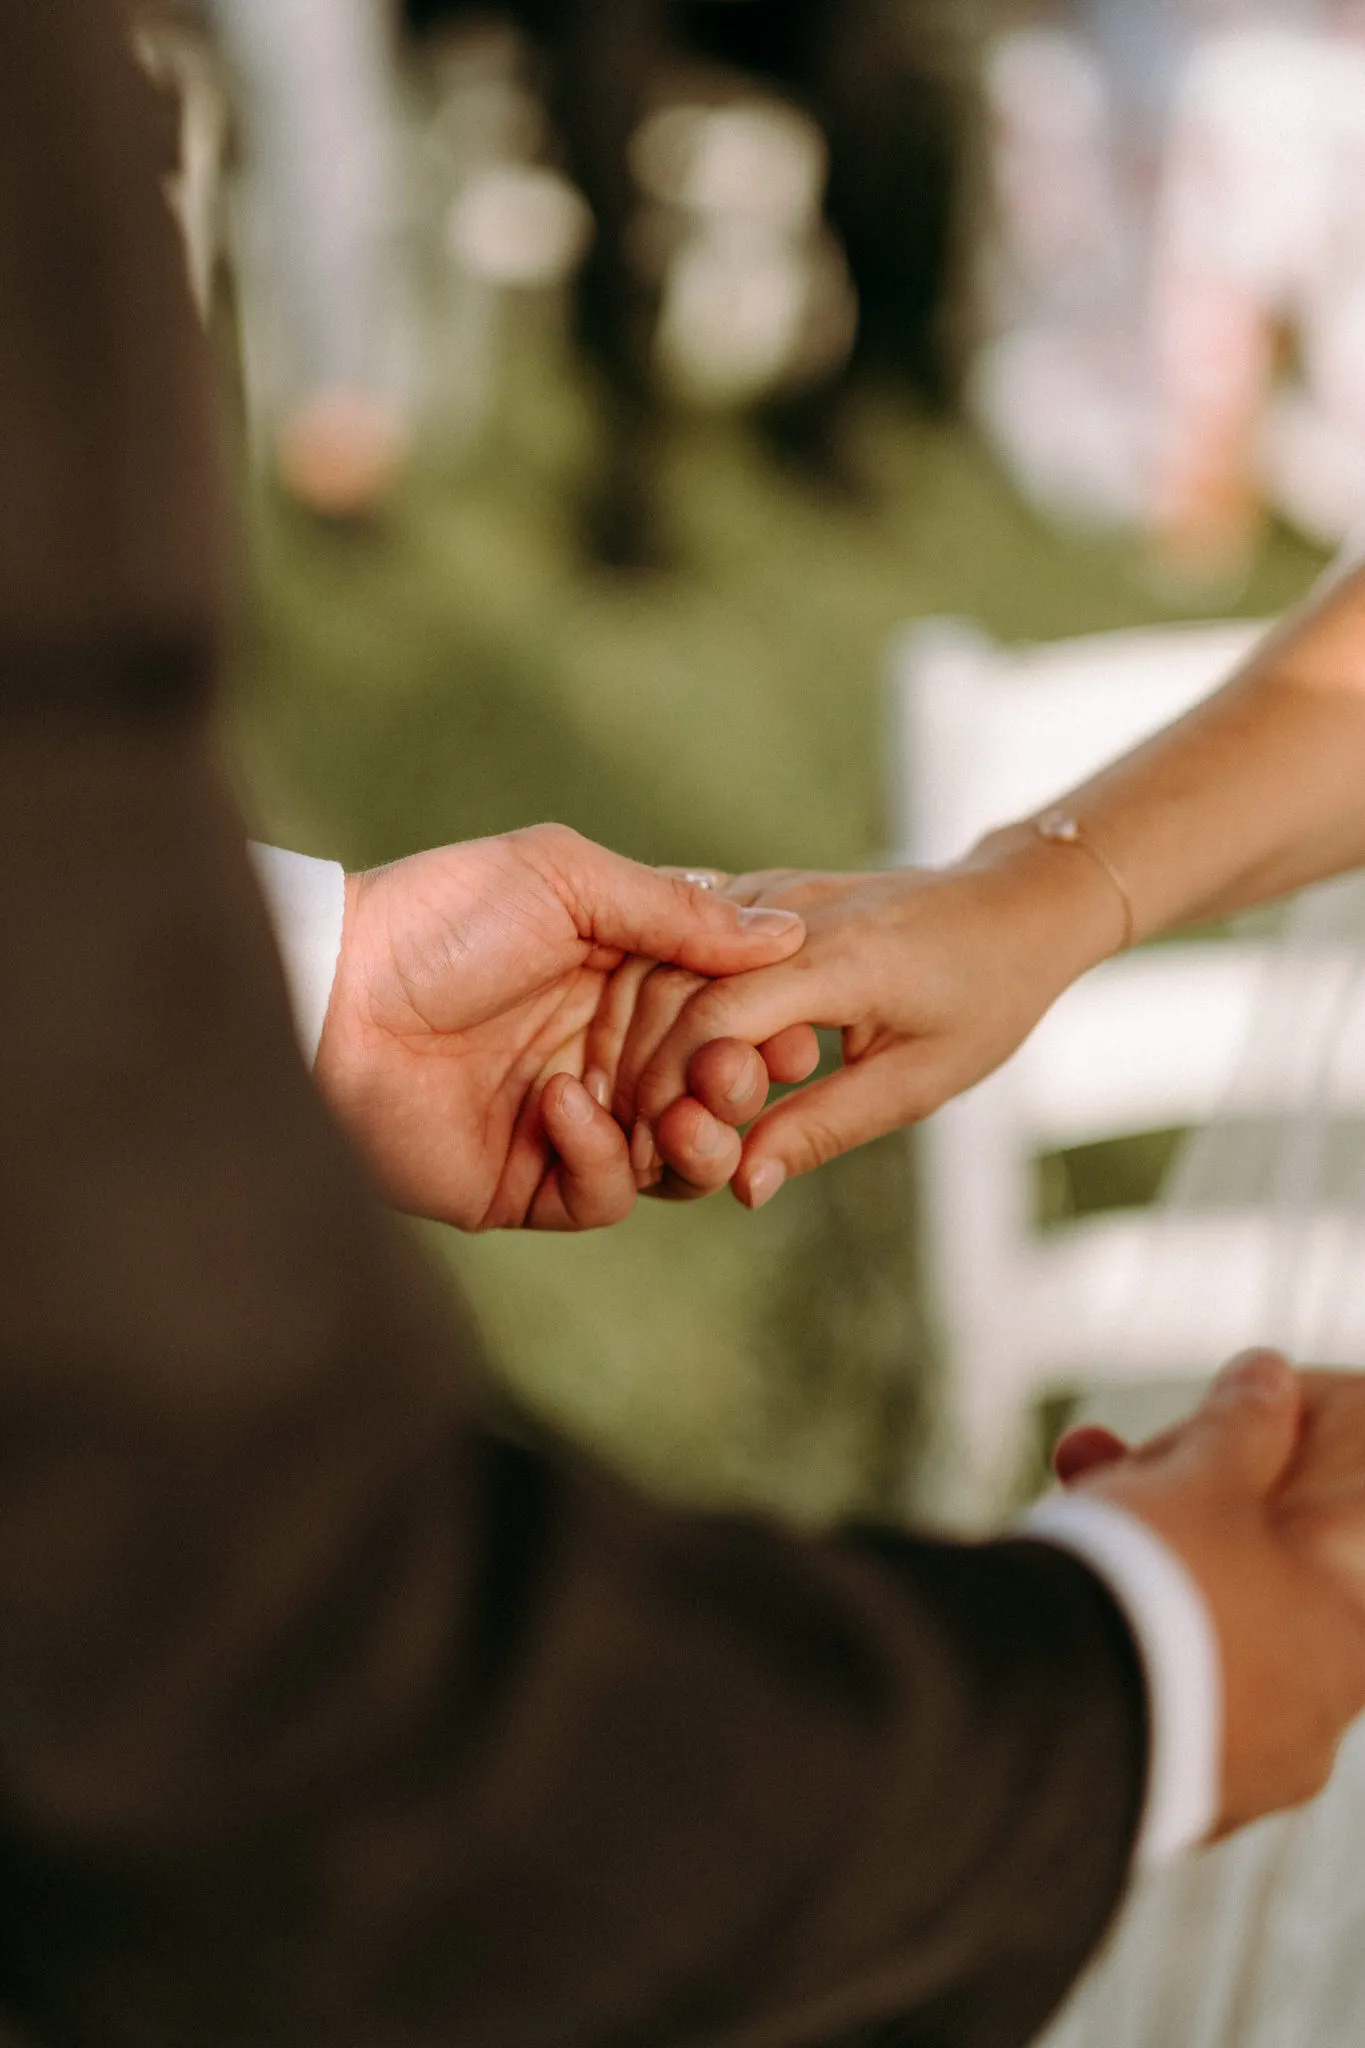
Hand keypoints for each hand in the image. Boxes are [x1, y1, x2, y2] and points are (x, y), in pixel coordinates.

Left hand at [312, 826, 803, 1230]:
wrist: (329, 994)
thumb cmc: (440, 917)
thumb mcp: (564, 881)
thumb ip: (674, 912)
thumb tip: (785, 934)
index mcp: (623, 980)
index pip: (725, 1014)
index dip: (767, 1022)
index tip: (800, 1025)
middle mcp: (607, 1054)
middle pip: (714, 1091)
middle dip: (740, 1085)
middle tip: (735, 1071)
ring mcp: (572, 1123)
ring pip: (678, 1158)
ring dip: (697, 1138)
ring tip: (684, 1109)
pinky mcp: (529, 1184)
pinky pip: (605, 1194)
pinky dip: (602, 1157)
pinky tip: (562, 1105)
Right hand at [593, 839, 1117, 1208]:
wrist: (1011, 906)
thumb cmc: (983, 997)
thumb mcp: (917, 1081)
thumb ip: (822, 1127)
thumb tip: (742, 1185)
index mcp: (841, 957)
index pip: (716, 1017)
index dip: (674, 1089)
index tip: (660, 1149)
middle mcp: (792, 910)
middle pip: (671, 985)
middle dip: (640, 1071)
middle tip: (635, 1143)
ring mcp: (769, 892)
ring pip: (663, 957)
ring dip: (636, 1036)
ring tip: (639, 1110)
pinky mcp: (758, 892)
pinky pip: (683, 942)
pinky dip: (655, 1001)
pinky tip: (651, 1060)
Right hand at [1056, 1355, 1364, 1835]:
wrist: (1042, 1721)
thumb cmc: (1148, 1587)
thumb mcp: (1199, 1479)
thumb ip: (1242, 1425)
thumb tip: (1268, 1375)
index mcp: (1351, 1628)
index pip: (1341, 1521)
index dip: (1274, 1454)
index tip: (1209, 1423)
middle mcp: (1317, 1713)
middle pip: (1259, 1572)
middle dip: (1179, 1496)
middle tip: (1103, 1456)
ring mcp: (1247, 1767)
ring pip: (1201, 1631)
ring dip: (1140, 1558)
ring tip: (1067, 1503)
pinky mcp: (1174, 1801)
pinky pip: (1160, 1693)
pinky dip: (1120, 1636)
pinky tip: (1062, 1595)